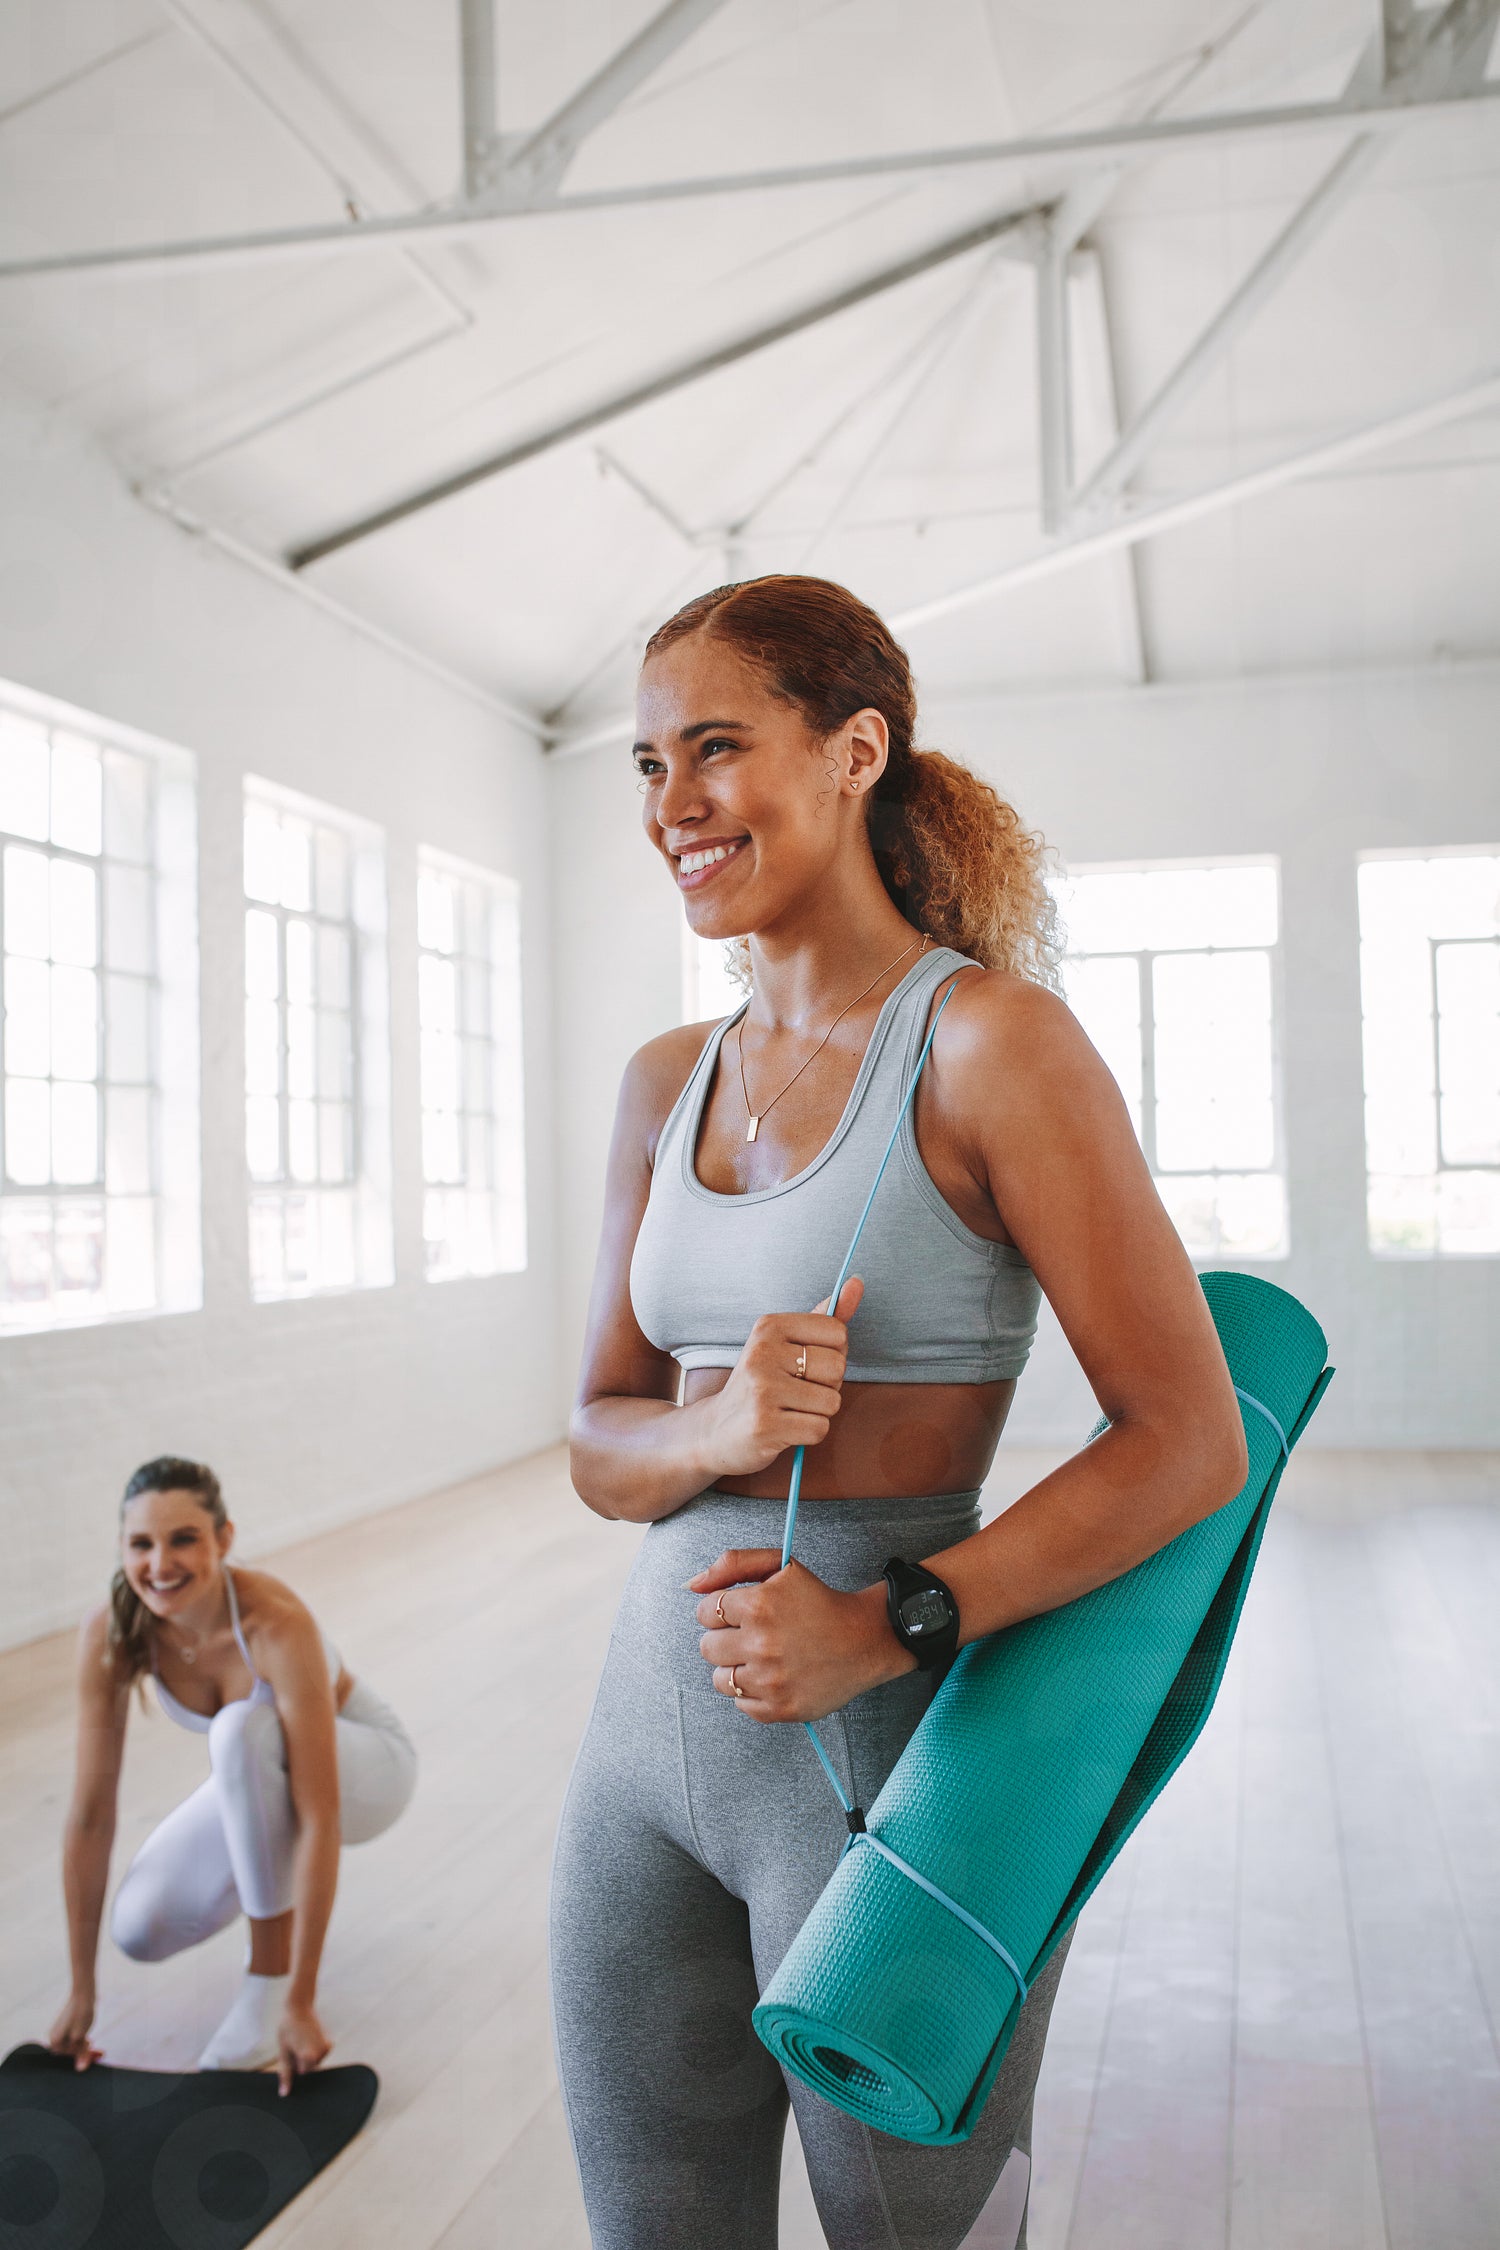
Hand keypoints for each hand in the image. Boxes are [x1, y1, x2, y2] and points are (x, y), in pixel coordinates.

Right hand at [48, 1990, 101, 2071]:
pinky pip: (75, 2039)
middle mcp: (55, 2037)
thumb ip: (80, 2054)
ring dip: (85, 2048)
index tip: (91, 2055)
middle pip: (70, 2052)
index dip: (78, 2057)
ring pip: (74, 2046)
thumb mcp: (80, 2037)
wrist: (84, 1994)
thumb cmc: (80, 2014)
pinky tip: (90, 2041)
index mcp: (54, 2041)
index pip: (65, 2057)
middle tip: (98, 2052)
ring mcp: (61, 2031)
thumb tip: (80, 2069)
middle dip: (83, 2053)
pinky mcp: (68, 2026)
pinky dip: (83, 2041)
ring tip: (96, 2047)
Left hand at [277, 2000, 331, 2095]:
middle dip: (300, 2063)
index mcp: (309, 2056)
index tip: (291, 2053)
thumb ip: (285, 2074)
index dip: (294, 2066)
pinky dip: (313, 2052)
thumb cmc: (287, 2029)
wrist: (299, 2007)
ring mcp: (326, 2048)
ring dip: (306, 2057)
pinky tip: (307, 2040)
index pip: (302, 2074)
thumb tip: (284, 2094)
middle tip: (294, 2046)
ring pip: (314, 2064)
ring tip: (299, 2041)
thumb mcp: (283, 2052)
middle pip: (309, 2070)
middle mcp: (321, 2053)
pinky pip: (319, 2057)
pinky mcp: (328, 2044)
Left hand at [690, 1547, 911, 1722]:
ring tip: (765, 1657)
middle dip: (726, 1639)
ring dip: (737, 1667)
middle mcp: (760, 1645)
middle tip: (755, 1636)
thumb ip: (731, 1564)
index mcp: (757, 1606)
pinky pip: (740, 1705)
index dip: (723, 1611)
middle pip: (707, 1648)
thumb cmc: (818, 1601)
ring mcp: (770, 1680)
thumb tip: (690, 1585)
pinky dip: (753, 1692)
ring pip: (720, 1679)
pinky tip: (776, 1676)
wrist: (864, 1639)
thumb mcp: (779, 1566)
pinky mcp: (779, 1708)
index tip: (743, 1613)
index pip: (705, 1612)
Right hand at [699, 1278, 863, 1478]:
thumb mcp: (786, 1345)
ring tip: (788, 1409)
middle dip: (826, 1386)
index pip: (837, 1332)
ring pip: (831, 1402)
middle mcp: (762, 1352)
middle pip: (837, 1368)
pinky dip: (808, 1434)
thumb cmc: (763, 1384)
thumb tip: (857, 1282)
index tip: (805, 1364)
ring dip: (817, 1412)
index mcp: (769, 1326)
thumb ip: (824, 1318)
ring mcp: (762, 1389)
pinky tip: (784, 1428)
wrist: (716, 1431)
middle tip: (795, 1391)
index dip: (831, 1354)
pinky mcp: (765, 1425)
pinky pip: (819, 1428)